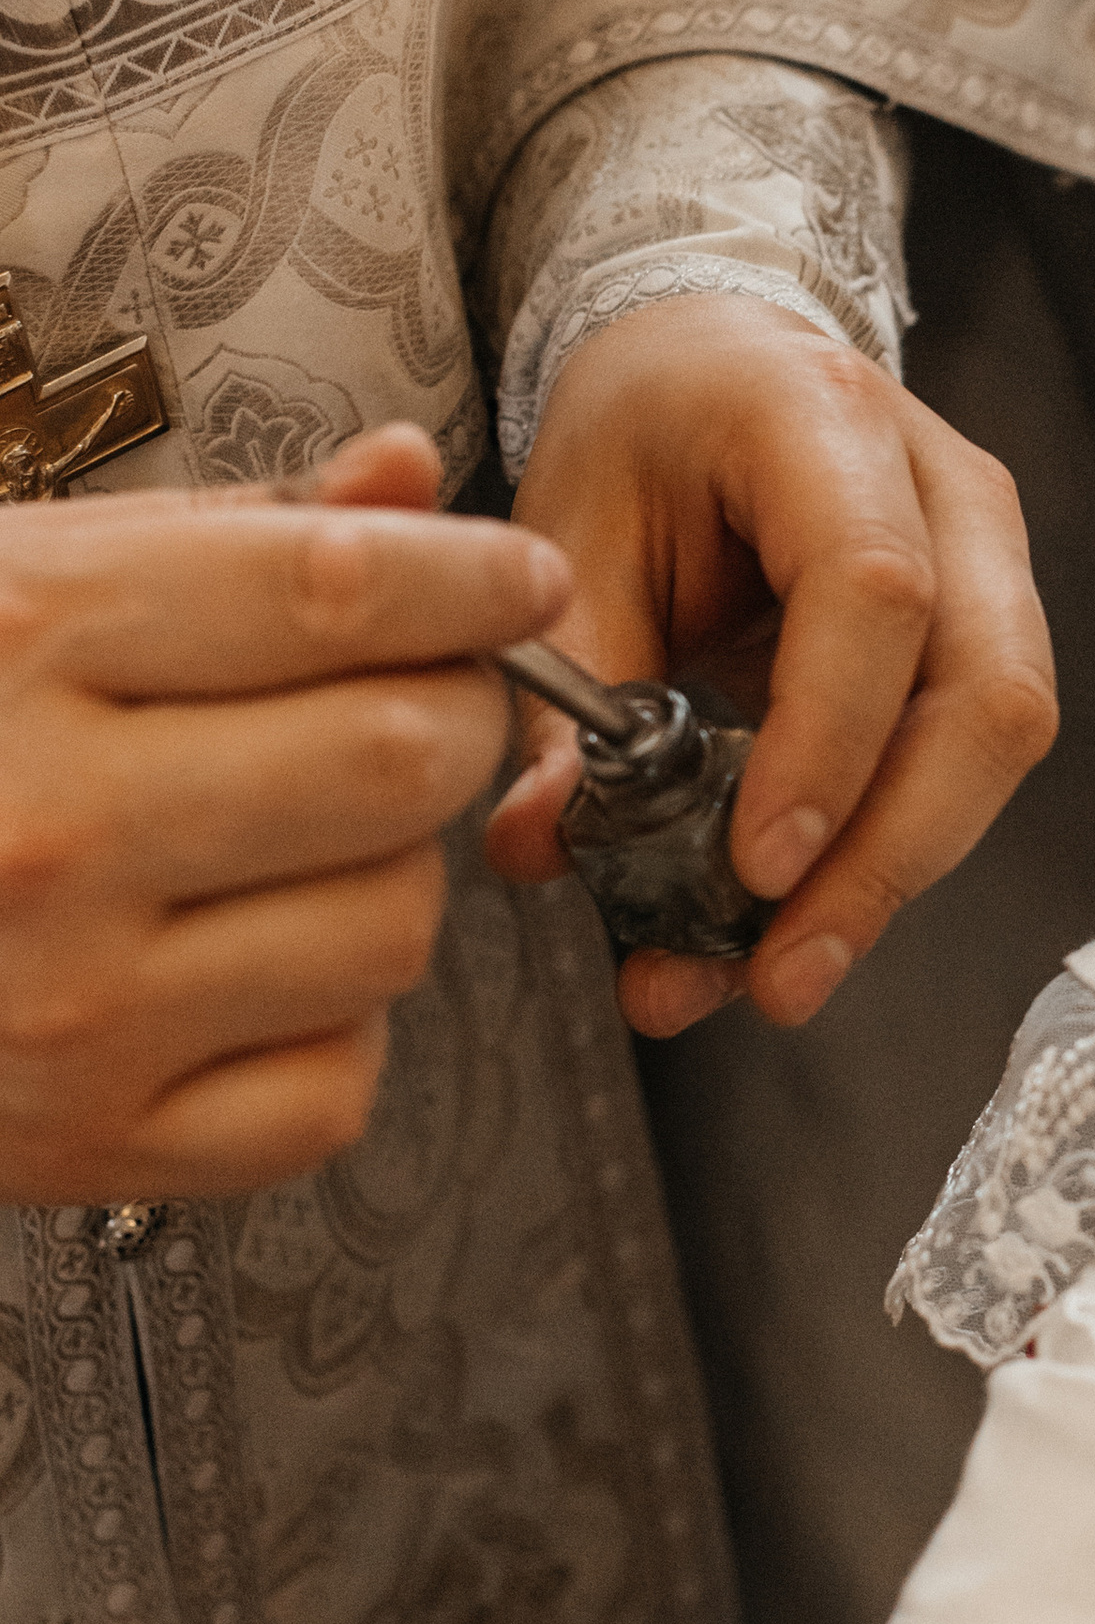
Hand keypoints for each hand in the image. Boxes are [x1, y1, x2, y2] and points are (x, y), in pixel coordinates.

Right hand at [0, 424, 567, 1203]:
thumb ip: (225, 536)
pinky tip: (243, 971)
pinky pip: (336, 1088)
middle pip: (403, 762)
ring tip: (293, 844)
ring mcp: (75, 1003)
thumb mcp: (14, 576)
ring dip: (389, 875)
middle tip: (413, 708)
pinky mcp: (93, 1145)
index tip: (514, 578)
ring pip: (395, 927)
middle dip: (449, 720)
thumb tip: (403, 478)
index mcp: (25, 642)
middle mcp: (53, 826)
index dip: (469, 580)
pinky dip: (330, 1029)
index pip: (336, 593)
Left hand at [487, 297, 1056, 1039]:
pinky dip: (893, 850)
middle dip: (889, 853)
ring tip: (780, 973)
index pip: (874, 589)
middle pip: (986, 688)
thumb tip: (544, 852)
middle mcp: (944, 480)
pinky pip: (976, 758)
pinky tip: (803, 920)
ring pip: (1005, 738)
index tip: (757, 868)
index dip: (829, 741)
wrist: (710, 363)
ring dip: (898, 874)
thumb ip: (559, 701)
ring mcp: (993, 552)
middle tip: (781, 971)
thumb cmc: (639, 436)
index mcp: (818, 413)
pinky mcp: (998, 622)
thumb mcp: (565, 540)